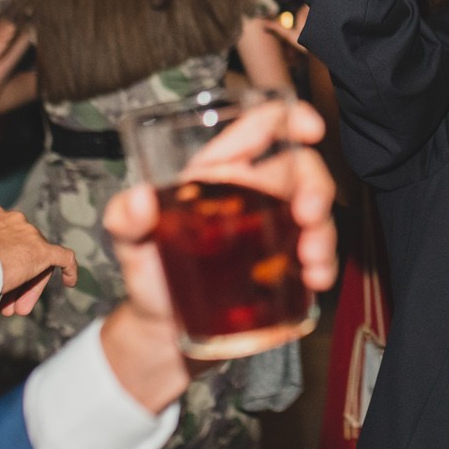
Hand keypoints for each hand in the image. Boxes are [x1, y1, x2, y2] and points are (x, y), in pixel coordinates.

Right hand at [0, 204, 77, 314]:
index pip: (7, 240)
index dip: (4, 263)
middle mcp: (14, 220)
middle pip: (22, 252)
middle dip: (16, 280)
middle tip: (8, 304)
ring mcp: (30, 234)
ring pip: (35, 262)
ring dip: (26, 287)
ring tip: (18, 310)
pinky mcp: (42, 250)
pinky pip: (62, 258)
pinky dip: (69, 269)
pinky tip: (70, 282)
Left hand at [99, 98, 338, 410]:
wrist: (161, 330)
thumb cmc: (147, 271)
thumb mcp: (127, 242)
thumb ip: (124, 217)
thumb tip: (140, 200)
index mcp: (219, 171)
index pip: (261, 127)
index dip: (291, 118)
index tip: (312, 130)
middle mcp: (253, 193)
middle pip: (301, 169)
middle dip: (316, 187)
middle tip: (308, 216)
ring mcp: (274, 229)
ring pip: (316, 213)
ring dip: (324, 232)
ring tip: (311, 260)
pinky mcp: (285, 264)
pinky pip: (317, 254)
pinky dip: (324, 264)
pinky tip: (315, 279)